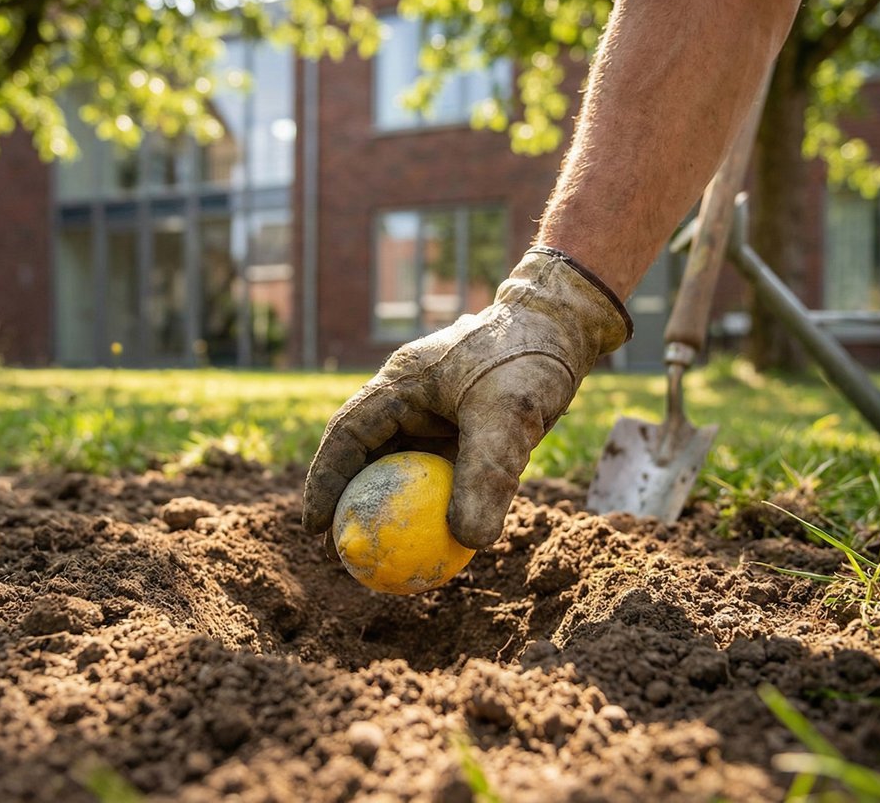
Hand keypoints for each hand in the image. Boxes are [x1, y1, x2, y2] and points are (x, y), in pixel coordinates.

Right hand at [302, 247, 632, 548]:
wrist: (565, 326)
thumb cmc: (530, 360)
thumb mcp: (508, 417)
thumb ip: (487, 476)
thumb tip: (467, 542)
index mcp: (399, 384)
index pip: (345, 436)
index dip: (323, 483)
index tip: (315, 529)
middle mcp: (408, 397)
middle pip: (363, 455)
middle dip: (348, 503)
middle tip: (344, 553)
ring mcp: (434, 411)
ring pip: (398, 464)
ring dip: (389, 505)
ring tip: (383, 553)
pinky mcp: (461, 424)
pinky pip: (435, 468)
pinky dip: (431, 499)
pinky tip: (439, 537)